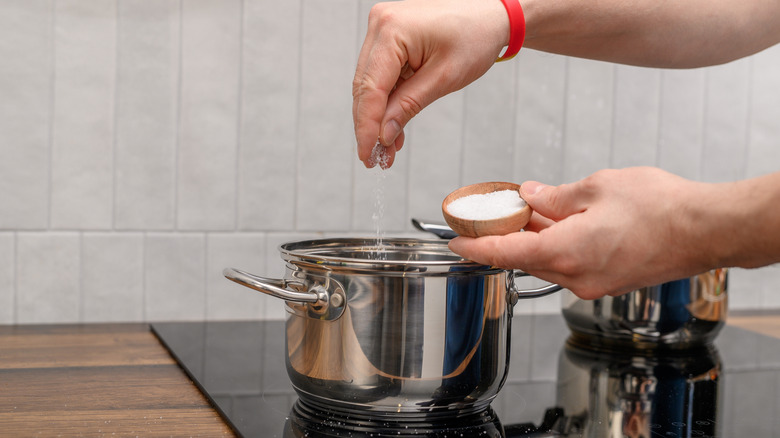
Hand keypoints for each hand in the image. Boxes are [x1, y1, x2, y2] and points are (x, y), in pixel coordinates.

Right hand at [352, 0, 508, 167]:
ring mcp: (382, 30)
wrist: (492, 14)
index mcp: (392, 30)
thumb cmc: (475, 36)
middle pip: (364, 87)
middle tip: (375, 159)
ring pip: (369, 85)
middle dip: (370, 126)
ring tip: (387, 150)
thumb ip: (408, 106)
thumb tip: (383, 135)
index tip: (368, 155)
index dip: (366, 127)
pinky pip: (381, 76)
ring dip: (378, 118)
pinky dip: (387, 103)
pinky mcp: (389, 38)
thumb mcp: (444, 78)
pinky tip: (393, 128)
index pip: (370, 88)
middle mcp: (380, 25)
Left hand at [448, 167, 721, 298]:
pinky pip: (570, 265)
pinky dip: (557, 246)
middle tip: (496, 213)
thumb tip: (531, 196)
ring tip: (530, 211)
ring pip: (548, 261)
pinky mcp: (608, 282)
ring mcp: (593, 284)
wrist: (706, 229)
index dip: (475, 247)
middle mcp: (575, 277)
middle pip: (525, 257)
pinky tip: (559, 223)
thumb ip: (555, 197)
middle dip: (507, 236)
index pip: (504, 254)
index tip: (455, 242)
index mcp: (565, 253)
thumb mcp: (596, 187)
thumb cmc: (660, 207)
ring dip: (535, 239)